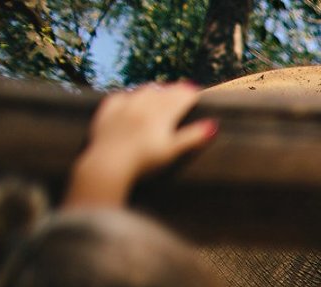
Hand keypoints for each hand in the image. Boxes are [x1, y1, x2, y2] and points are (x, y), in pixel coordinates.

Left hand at [65, 83, 217, 207]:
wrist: (109, 163)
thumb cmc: (144, 161)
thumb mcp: (172, 151)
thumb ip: (192, 137)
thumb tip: (213, 125)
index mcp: (161, 115)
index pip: (179, 98)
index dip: (190, 94)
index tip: (197, 92)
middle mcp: (143, 106)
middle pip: (163, 93)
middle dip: (174, 90)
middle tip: (183, 89)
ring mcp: (124, 107)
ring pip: (143, 91)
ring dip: (155, 89)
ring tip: (161, 90)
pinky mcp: (108, 112)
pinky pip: (120, 96)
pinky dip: (130, 95)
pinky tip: (131, 97)